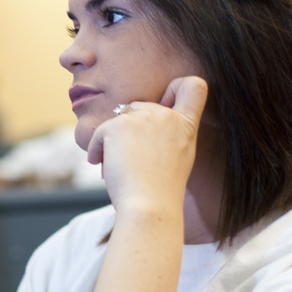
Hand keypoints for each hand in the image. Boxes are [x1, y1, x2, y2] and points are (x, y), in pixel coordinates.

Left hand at [85, 77, 207, 212]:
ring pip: (118, 122)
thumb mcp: (180, 157)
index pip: (195, 86)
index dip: (181, 85)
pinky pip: (100, 133)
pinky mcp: (118, 125)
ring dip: (113, 143)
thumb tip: (146, 120)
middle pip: (139, 106)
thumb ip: (170, 133)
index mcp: (185, 125)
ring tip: (121, 167)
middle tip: (132, 160)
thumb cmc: (161, 190)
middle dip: (129, 129)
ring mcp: (142, 118)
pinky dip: (97, 150)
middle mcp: (166, 115)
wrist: (149, 206)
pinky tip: (104, 166)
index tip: (169, 97)